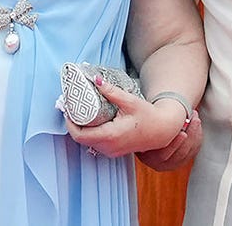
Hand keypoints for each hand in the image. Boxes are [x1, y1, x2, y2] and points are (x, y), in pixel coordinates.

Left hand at [65, 78, 185, 157]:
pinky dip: (90, 133)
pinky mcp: (113, 151)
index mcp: (110, 136)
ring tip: (80, 112)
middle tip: (72, 107)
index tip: (68, 109)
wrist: (163, 131)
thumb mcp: (130, 101)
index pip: (80, 135)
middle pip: (81, 139)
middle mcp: (108, 147)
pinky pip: (95, 143)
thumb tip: (96, 80)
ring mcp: (111, 152)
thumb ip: (111, 91)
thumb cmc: (148, 116)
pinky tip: (91, 121)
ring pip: (87, 142)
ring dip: (81, 129)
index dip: (70, 123)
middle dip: (74, 124)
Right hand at [136, 108, 201, 171]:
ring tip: (195, 116)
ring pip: (189, 150)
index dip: (175, 144)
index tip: (183, 132)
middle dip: (190, 134)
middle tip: (194, 119)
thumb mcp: (140, 129)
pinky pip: (195, 148)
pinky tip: (196, 122)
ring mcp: (174, 162)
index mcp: (149, 159)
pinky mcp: (185, 158)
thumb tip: (140, 115)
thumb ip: (142, 126)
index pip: (164, 155)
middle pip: (180, 153)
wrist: (150, 135)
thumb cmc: (145, 128)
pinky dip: (198, 134)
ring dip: (195, 132)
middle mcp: (162, 164)